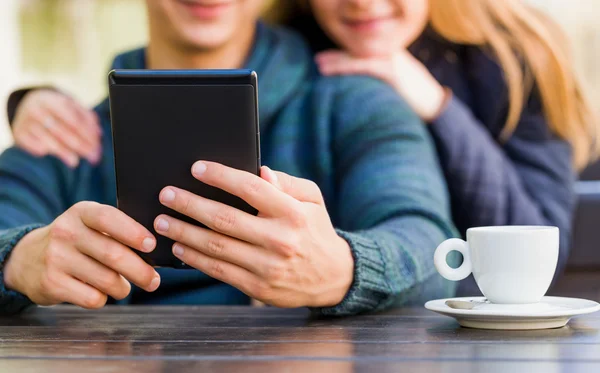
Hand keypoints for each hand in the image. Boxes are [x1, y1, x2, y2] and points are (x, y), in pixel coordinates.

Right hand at [3, 202, 160, 308]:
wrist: (27, 259)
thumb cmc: (77, 242)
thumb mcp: (90, 226)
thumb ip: (117, 231)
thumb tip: (154, 251)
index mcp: (81, 212)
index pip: (109, 218)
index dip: (133, 232)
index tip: (151, 245)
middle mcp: (66, 232)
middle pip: (113, 255)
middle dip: (141, 271)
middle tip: (154, 281)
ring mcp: (56, 258)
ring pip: (107, 280)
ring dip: (123, 288)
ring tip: (124, 286)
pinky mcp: (51, 284)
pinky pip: (93, 298)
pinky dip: (104, 299)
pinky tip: (100, 292)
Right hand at [12, 89, 101, 167]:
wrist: (28, 103)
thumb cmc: (58, 108)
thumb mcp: (73, 106)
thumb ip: (87, 118)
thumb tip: (97, 134)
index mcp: (54, 100)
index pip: (73, 119)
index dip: (86, 135)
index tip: (97, 147)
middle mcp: (37, 109)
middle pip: (62, 130)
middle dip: (79, 146)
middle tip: (92, 157)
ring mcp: (26, 120)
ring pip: (46, 138)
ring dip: (62, 152)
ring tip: (75, 162)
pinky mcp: (19, 132)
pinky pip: (30, 143)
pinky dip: (40, 149)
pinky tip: (48, 153)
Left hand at [154, 162, 353, 307]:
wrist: (334, 276)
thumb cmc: (316, 230)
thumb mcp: (312, 200)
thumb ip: (287, 183)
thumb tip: (259, 171)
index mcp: (292, 212)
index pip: (251, 188)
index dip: (221, 177)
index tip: (196, 168)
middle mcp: (280, 239)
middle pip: (225, 219)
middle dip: (190, 205)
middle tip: (166, 195)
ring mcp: (268, 266)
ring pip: (216, 246)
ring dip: (184, 233)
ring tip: (162, 222)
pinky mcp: (258, 287)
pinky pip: (220, 270)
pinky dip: (195, 258)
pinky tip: (180, 247)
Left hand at [316, 49, 447, 120]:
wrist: (435, 106)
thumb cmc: (414, 99)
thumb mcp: (395, 85)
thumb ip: (379, 80)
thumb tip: (360, 88)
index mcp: (388, 56)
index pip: (361, 51)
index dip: (342, 54)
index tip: (323, 59)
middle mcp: (389, 53)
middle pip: (356, 51)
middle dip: (336, 55)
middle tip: (317, 60)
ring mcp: (390, 60)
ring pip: (357, 56)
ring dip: (337, 61)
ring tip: (320, 66)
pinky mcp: (392, 71)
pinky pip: (364, 66)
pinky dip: (347, 67)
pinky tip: (334, 71)